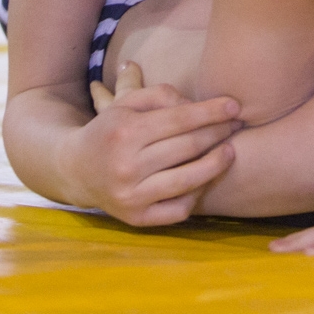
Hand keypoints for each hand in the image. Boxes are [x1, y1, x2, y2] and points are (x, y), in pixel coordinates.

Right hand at [70, 63, 242, 226]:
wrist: (75, 170)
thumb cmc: (111, 130)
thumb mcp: (127, 103)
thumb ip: (161, 94)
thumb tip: (196, 104)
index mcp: (125, 132)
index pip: (180, 119)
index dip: (211, 112)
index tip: (235, 106)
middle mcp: (127, 166)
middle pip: (187, 148)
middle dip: (218, 133)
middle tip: (238, 125)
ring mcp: (131, 196)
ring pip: (188, 180)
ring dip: (216, 164)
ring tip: (231, 150)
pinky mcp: (137, 218)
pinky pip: (179, 208)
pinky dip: (197, 193)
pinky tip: (207, 178)